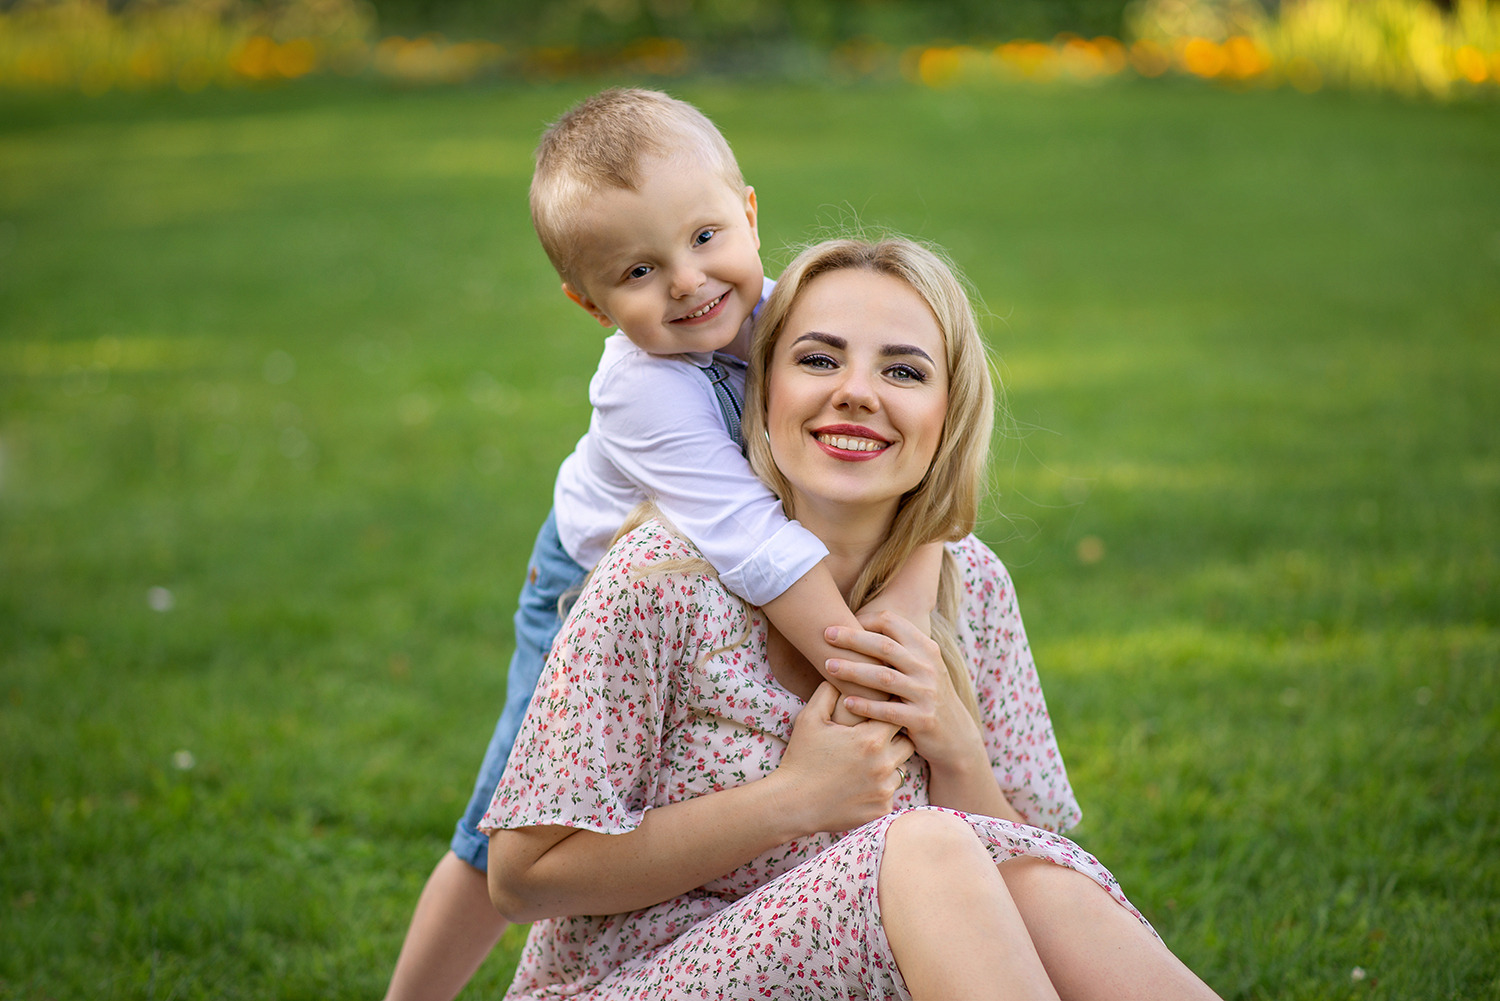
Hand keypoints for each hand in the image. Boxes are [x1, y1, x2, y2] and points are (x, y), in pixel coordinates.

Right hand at [774, 682, 914, 835]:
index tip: (881, 711)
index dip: (889, 712)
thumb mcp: (809, 719)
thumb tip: (841, 675)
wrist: (793, 803)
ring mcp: (884, 789)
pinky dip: (880, 787)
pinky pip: (891, 792)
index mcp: (871, 739)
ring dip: (889, 764)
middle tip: (877, 736)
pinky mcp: (882, 809)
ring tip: (868, 761)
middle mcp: (884, 764)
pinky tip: (861, 783)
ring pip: (901, 768)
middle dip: (895, 738)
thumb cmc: (800, 757)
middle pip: (907, 743)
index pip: (897, 716)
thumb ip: (829, 692)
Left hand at [824, 611, 983, 773]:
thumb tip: (860, 624)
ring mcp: (927, 693)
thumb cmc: (927, 695)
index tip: (840, 624)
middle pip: (884, 646)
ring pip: (884, 677)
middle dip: (852, 639)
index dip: (864, 620)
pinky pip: (888, 711)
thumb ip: (899, 648)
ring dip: (853, 670)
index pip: (892, 622)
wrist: (956, 734)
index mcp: (926, 649)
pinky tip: (846, 702)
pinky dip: (866, 705)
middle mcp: (928, 667)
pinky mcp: (922, 720)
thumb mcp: (923, 666)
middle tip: (826, 635)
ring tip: (828, 666)